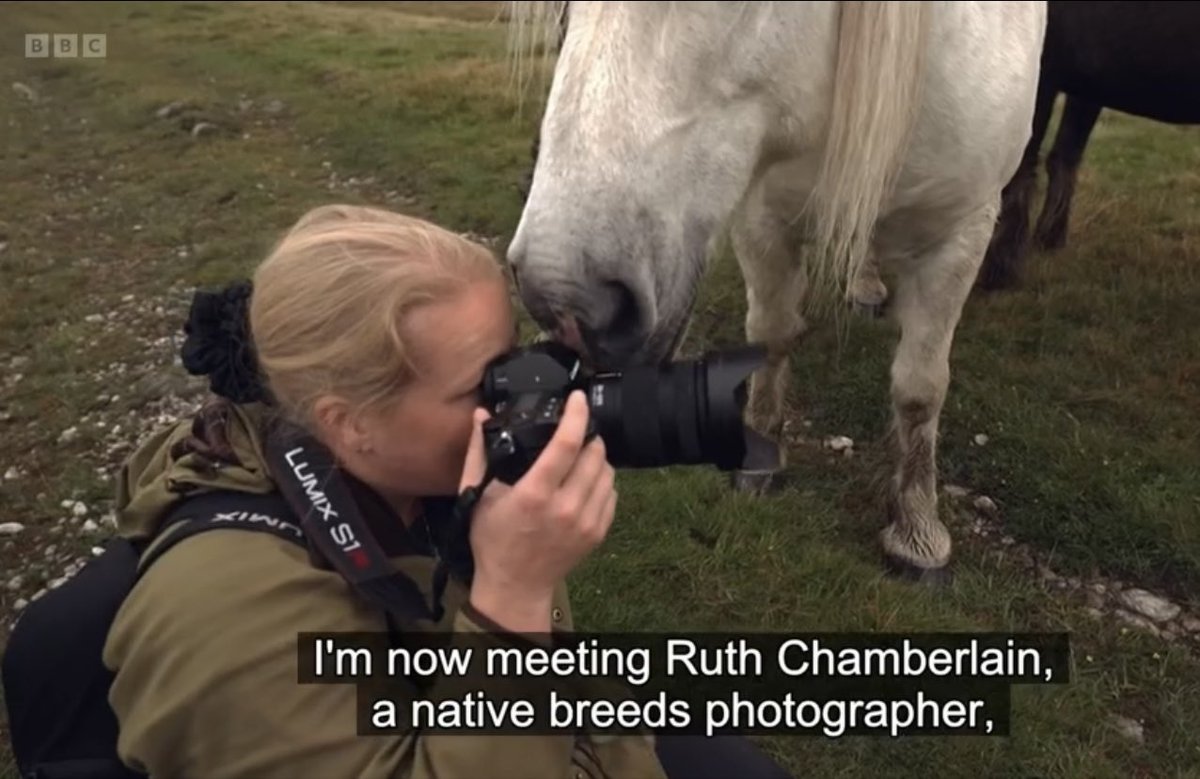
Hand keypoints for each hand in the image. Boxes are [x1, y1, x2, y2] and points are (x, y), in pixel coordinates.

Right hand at [459, 390, 616, 633]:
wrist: (515, 585)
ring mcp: (585, 522)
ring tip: (580, 457)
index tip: (577, 398)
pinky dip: (602, 482)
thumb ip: (479, 452)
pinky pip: (612, 494)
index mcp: (534, 494)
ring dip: (597, 458)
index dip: (576, 415)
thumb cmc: (493, 539)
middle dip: (588, 435)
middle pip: (594, 454)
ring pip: (607, 472)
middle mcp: (565, 507)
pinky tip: (585, 482)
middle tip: (575, 433)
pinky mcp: (597, 533)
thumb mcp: (477, 494)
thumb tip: (480, 415)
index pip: (566, 444)